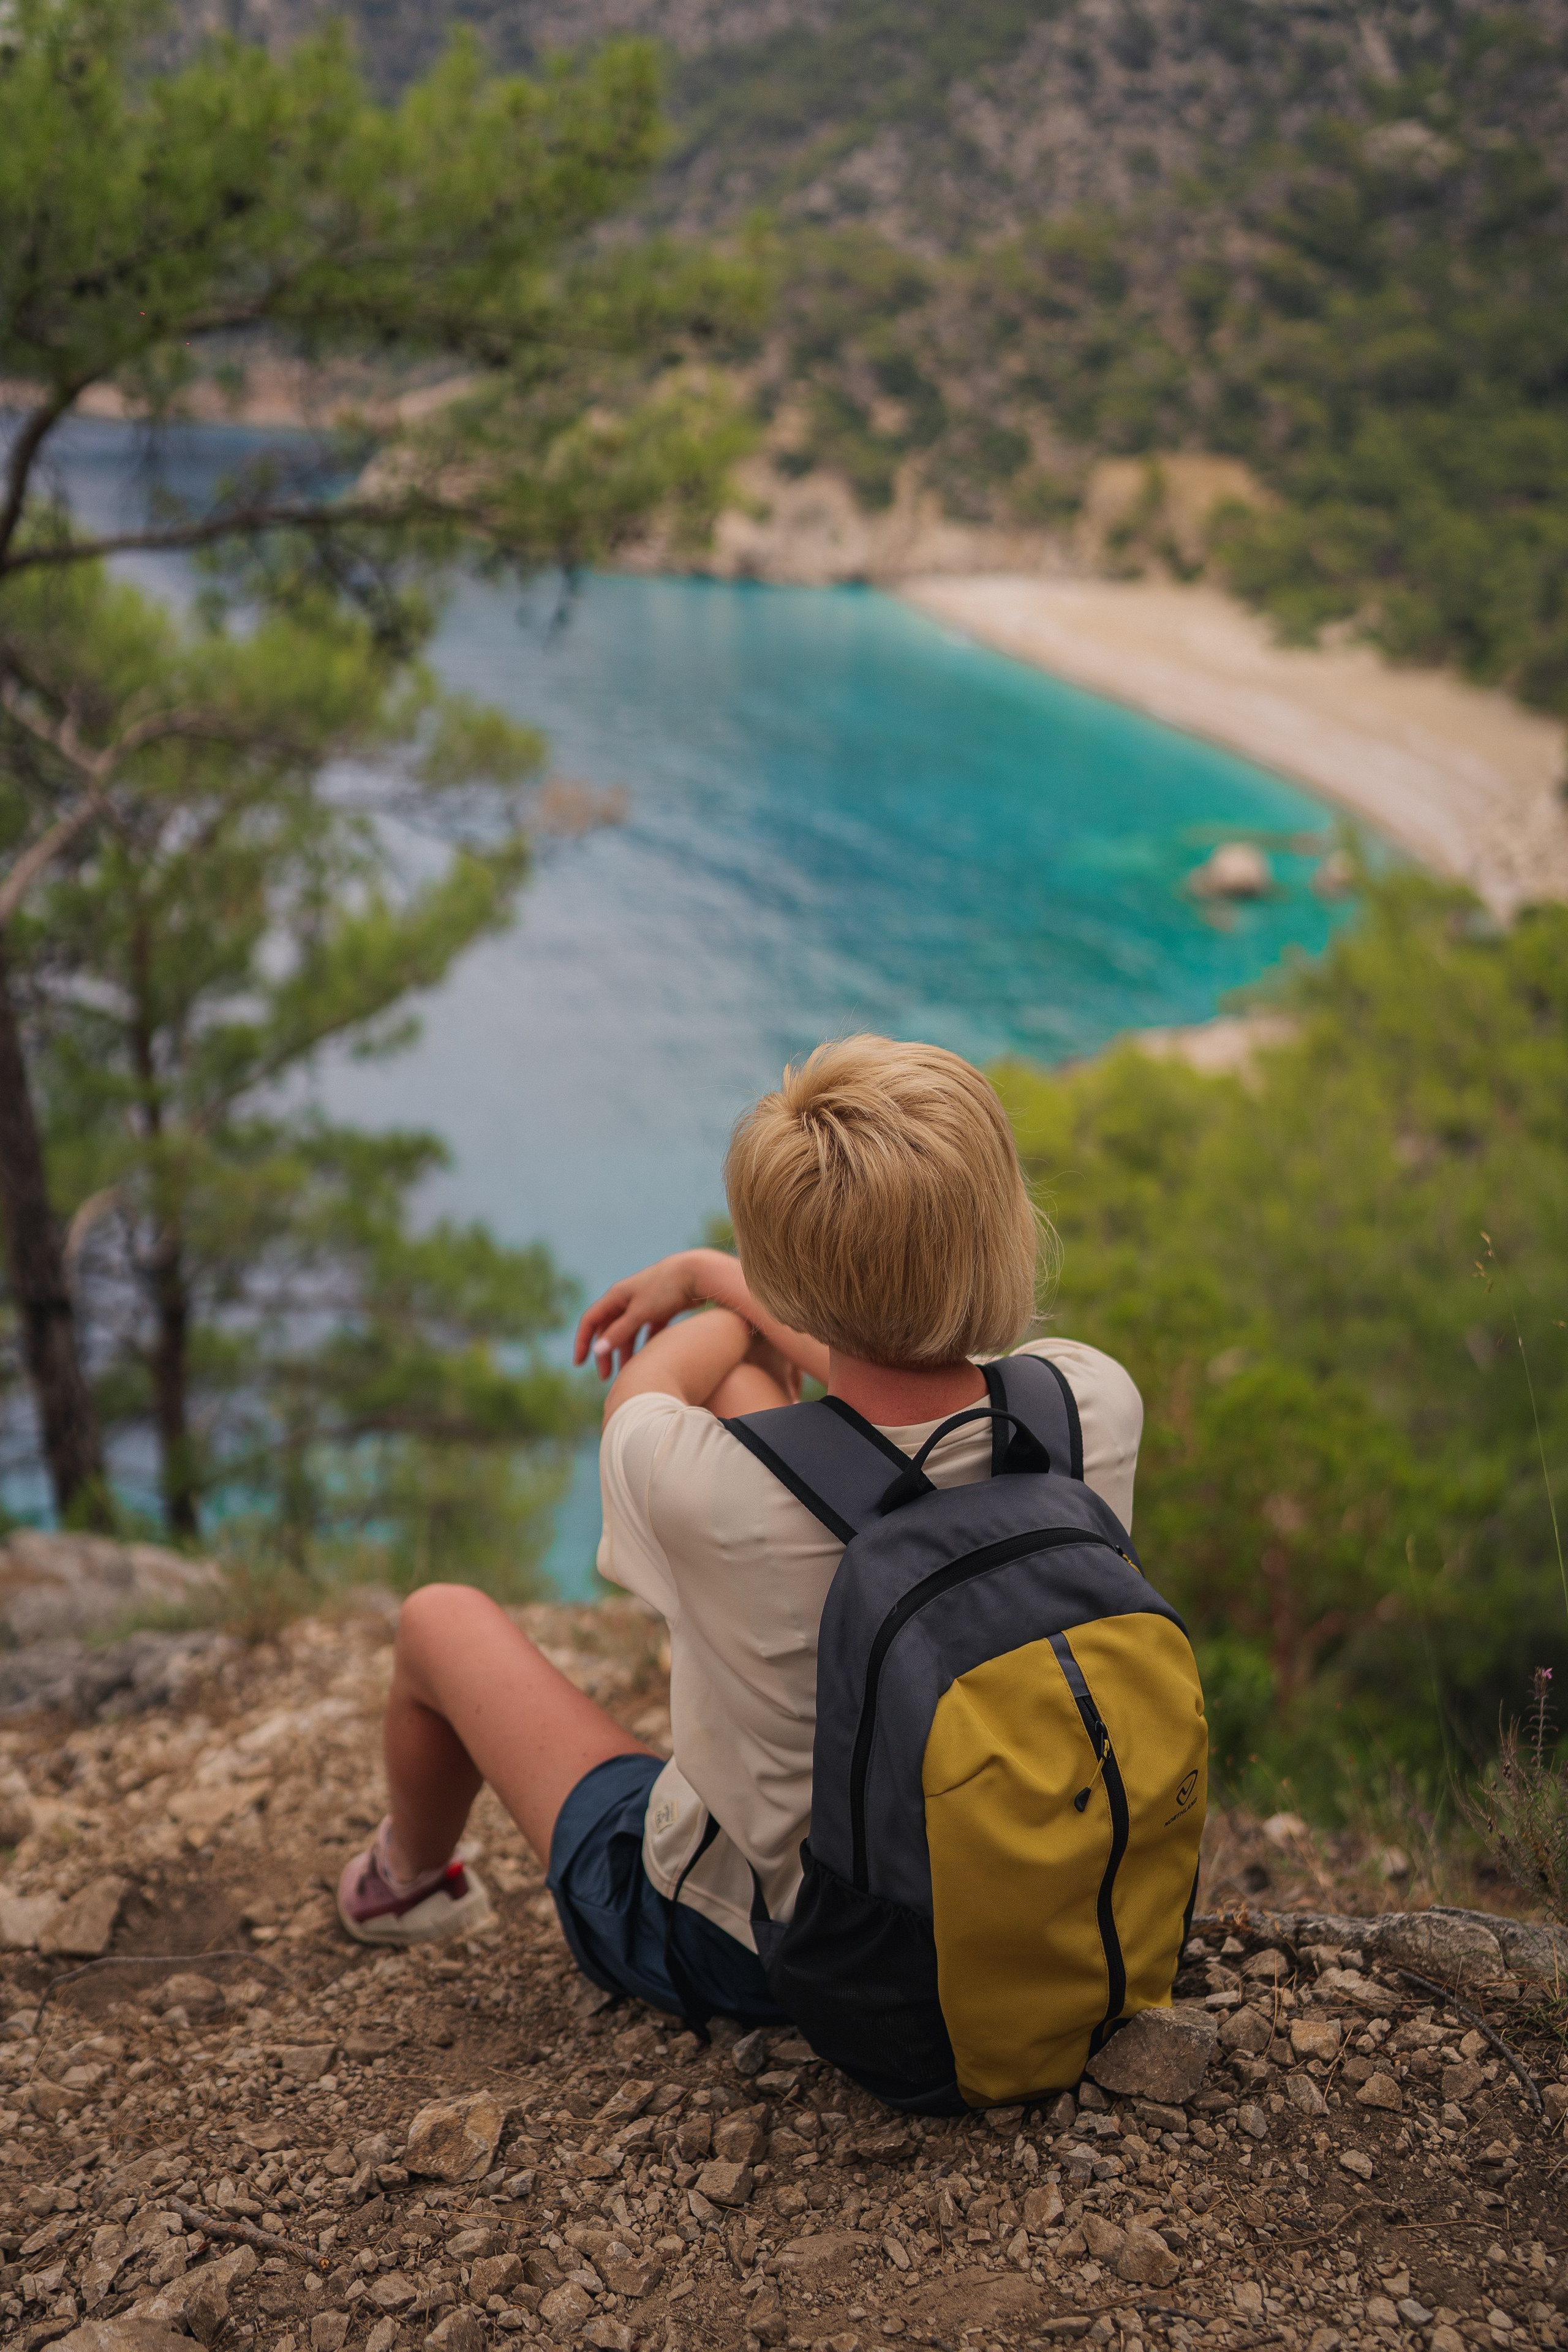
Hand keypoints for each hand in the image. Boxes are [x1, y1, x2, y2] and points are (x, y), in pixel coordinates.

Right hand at [574, 1251, 714, 1379]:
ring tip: (627, 1373)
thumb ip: (620, 1332)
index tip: (579, 1364)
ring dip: (625, 1352)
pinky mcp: (661, 1309)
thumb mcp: (640, 1312)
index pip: (590, 1321)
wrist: (698, 1273)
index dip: (582, 1342)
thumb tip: (597, 1350)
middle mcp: (627, 1299)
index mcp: (616, 1296)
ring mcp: (644, 1304)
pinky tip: (649, 1360)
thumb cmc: (667, 1290)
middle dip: (605, 1353)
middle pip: (608, 1329)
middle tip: (605, 1377)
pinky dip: (645, 1345)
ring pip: (628, 1332)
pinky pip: (647, 1331)